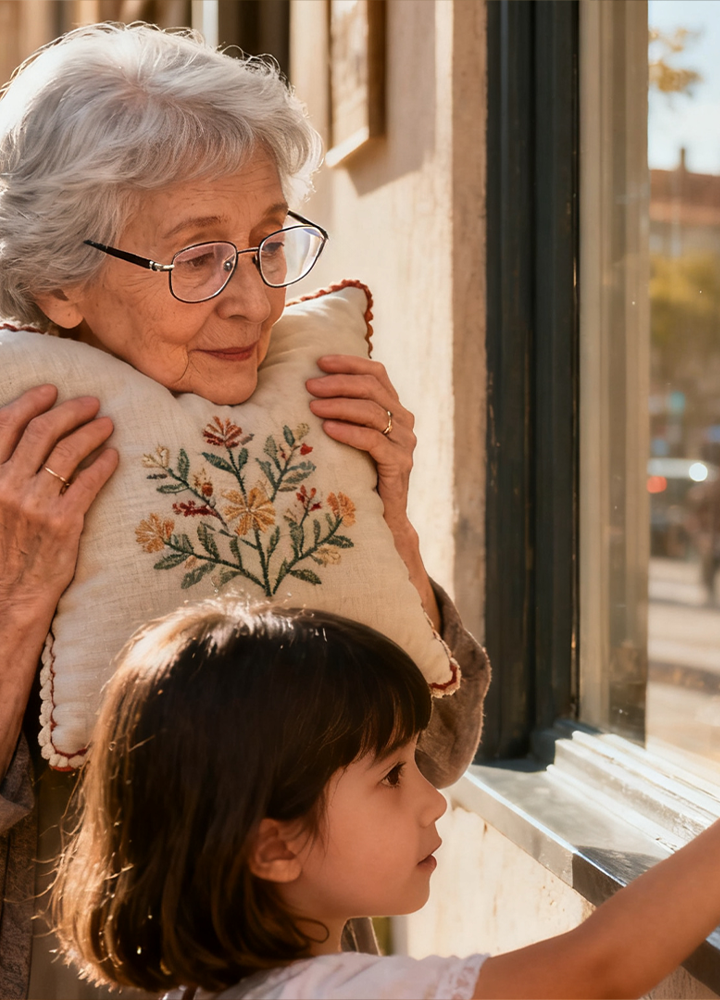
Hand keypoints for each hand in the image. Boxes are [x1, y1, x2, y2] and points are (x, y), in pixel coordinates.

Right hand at [0, 384, 117, 778]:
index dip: (31, 402)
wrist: (4, 600)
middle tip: (90, 402)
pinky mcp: (63, 524)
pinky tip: (113, 456)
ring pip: (68, 453)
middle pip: (43, 432)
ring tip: (107, 424)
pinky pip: (89, 483)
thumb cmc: (0, 552)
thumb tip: (21, 448)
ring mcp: (35, 504)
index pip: (7, 425)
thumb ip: (2, 474)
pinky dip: (103, 464)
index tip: (51, 390)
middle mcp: (6, 485)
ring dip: (91, 432)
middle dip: (70, 411)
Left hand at [306, 356, 439, 628]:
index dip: (349, 363)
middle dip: (339, 383)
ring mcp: (405, 444)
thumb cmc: (355, 476)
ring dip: (340, 404)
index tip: (319, 360)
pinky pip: (375, 441)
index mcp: (394, 410)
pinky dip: (350, 430)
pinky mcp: (400, 466)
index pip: (377, 373)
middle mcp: (404, 423)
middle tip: (308, 385)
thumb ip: (340, 413)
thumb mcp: (347, 439)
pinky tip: (328, 428)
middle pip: (374, 388)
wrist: (380, 520)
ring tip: (312, 405)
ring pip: (374, 411)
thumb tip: (303, 386)